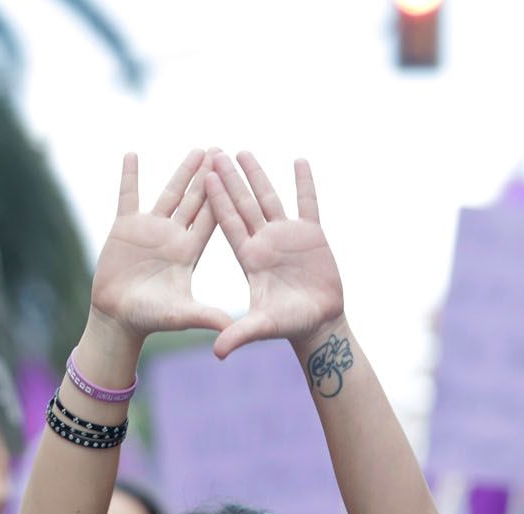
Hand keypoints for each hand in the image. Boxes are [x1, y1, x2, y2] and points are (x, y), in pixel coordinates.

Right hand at [86, 149, 232, 348]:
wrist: (117, 317)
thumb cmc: (149, 318)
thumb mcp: (180, 315)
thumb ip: (205, 317)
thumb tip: (232, 327)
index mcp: (190, 251)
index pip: (210, 218)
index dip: (222, 196)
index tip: (234, 174)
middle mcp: (174, 236)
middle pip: (195, 200)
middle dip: (208, 176)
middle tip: (222, 151)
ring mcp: (150, 229)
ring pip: (169, 193)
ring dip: (182, 171)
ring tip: (197, 150)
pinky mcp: (125, 227)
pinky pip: (128, 196)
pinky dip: (130, 176)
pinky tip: (132, 154)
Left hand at [203, 151, 345, 358]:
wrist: (318, 322)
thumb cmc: (288, 325)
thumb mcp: (261, 327)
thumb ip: (239, 335)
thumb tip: (216, 353)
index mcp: (248, 257)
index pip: (229, 223)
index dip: (218, 200)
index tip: (205, 177)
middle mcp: (263, 241)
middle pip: (243, 204)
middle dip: (229, 180)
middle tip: (214, 153)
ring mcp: (286, 235)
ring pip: (269, 198)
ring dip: (257, 175)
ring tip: (243, 151)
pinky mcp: (311, 234)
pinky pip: (307, 203)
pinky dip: (304, 183)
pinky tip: (299, 161)